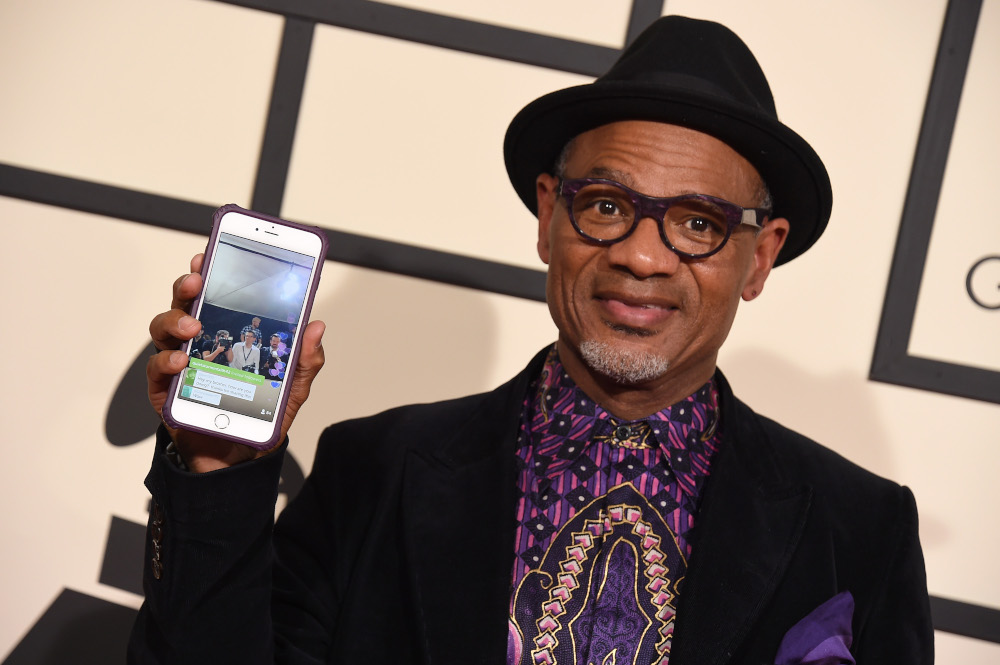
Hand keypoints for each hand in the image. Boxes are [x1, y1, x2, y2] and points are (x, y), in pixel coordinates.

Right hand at [147, 254, 325, 471]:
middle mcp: (198, 343)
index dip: (209, 273)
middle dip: (188, 287)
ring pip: (164, 329)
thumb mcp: (291, 388)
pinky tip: (180, 361)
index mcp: (226, 335)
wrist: (238, 458)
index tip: (209, 255)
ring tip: (194, 324)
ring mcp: (178, 365)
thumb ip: (305, 361)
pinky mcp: (165, 392)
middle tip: (198, 280)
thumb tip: (316, 326)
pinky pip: (156, 370)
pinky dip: (165, 362)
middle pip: (184, 304)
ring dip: (175, 319)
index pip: (215, 296)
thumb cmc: (258, 417)